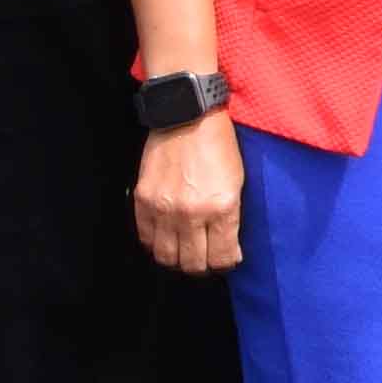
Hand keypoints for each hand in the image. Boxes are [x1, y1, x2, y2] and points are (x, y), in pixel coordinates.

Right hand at [134, 119, 244, 274]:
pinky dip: (155, 243)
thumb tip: (227, 247)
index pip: (222, 258)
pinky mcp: (143, 199)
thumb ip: (230, 218)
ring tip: (183, 251)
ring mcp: (164, 208)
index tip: (226, 259)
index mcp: (222, 208)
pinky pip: (145, 237)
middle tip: (204, 258)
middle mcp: (192, 213)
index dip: (226, 263)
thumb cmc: (219, 146)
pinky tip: (165, 237)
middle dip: (202, 267)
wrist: (188, 115)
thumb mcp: (238, 182)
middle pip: (193, 264)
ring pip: (166, 257)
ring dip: (176, 259)